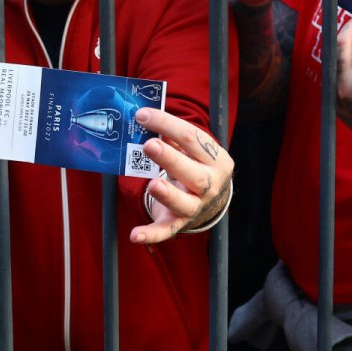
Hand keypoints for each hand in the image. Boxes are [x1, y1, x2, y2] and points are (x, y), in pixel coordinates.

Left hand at [130, 109, 234, 243]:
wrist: (211, 201)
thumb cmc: (196, 165)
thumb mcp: (192, 150)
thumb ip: (172, 135)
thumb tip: (145, 117)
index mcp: (216, 160)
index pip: (193, 139)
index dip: (167, 125)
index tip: (142, 115)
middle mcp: (210, 185)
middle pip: (194, 174)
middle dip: (171, 159)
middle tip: (149, 145)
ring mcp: (196, 206)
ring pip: (184, 203)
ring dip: (168, 194)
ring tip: (153, 185)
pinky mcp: (179, 223)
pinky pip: (166, 230)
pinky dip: (151, 234)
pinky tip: (135, 235)